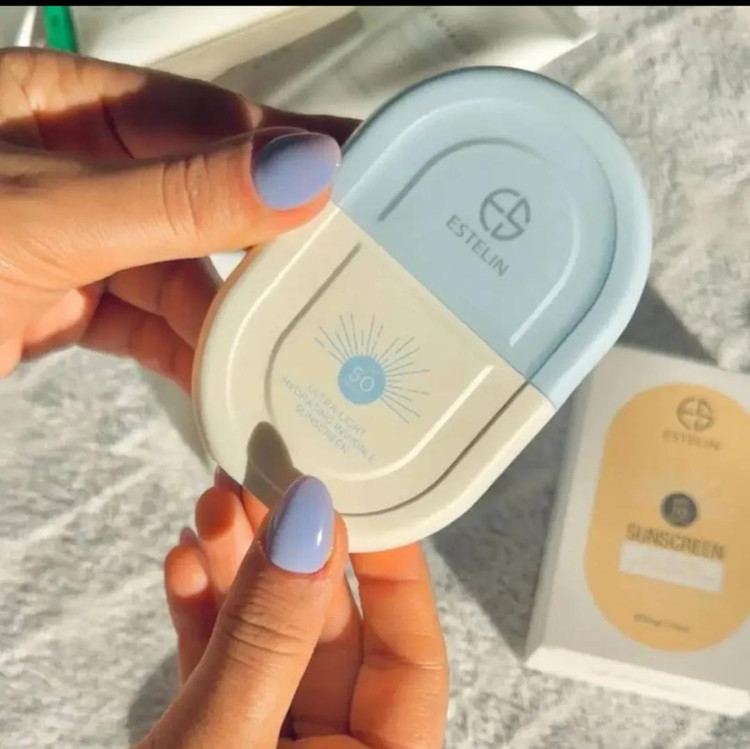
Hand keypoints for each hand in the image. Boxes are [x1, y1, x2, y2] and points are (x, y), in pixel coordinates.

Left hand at [0, 48, 355, 387]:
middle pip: (201, 201)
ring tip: (281, 340)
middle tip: (340, 264)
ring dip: (224, 314)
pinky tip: (220, 372)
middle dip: (263, 243)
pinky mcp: (64, 303)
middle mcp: (74, 167)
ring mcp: (69, 239)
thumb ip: (177, 199)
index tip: (359, 171)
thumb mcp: (49, 212)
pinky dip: (182, 350)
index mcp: (61, 104)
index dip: (285, 148)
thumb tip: (299, 174)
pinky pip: (145, 323)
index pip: (203, 118)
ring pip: (178, 271)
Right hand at [141, 473, 448, 747]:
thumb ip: (268, 634)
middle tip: (261, 483)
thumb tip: (307, 520)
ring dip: (237, 571)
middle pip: (328, 633)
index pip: (412, 656)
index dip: (390, 569)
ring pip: (269, 641)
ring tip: (215, 507)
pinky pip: (220, 667)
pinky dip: (201, 615)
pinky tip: (186, 561)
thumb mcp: (227, 740)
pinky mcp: (213, 741)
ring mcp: (271, 748)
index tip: (355, 498)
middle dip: (288, 554)